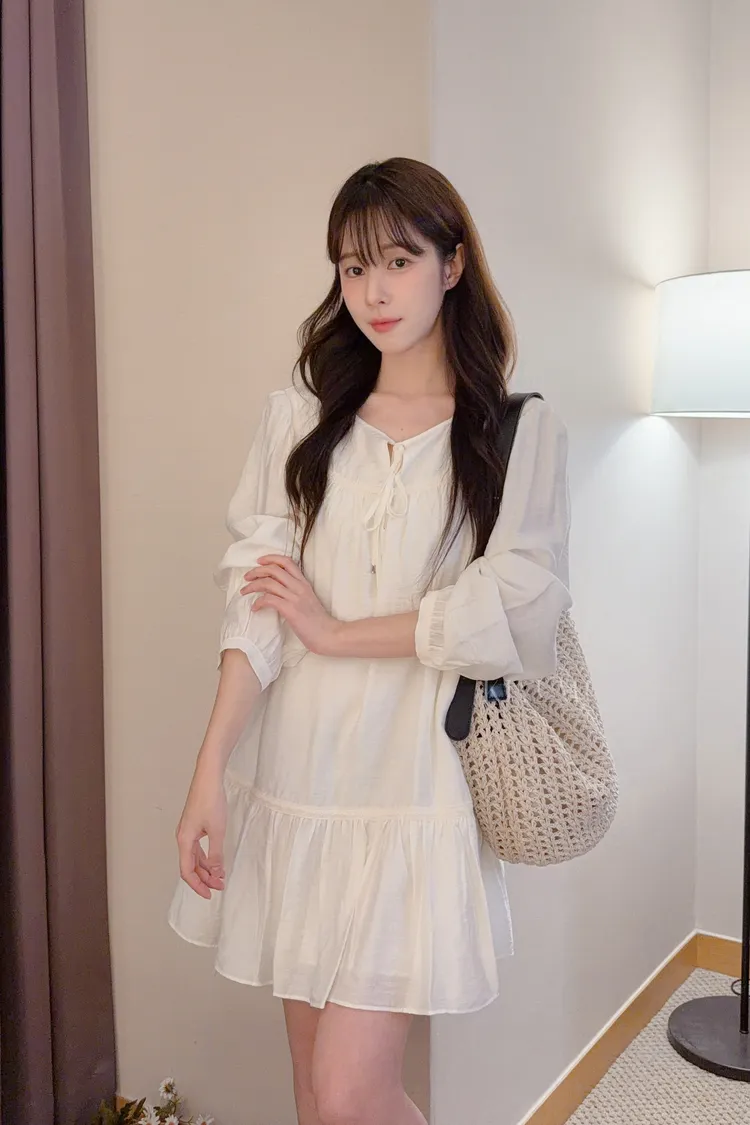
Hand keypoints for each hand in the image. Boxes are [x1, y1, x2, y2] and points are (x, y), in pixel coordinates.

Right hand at [176, 765, 226, 899]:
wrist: (208, 778)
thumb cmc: (210, 800)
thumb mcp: (217, 830)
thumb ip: (216, 853)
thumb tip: (217, 872)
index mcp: (184, 840)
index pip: (187, 871)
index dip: (197, 885)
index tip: (209, 895)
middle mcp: (183, 837)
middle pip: (190, 866)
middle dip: (204, 879)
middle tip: (220, 886)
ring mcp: (188, 831)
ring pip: (194, 857)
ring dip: (206, 869)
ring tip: (220, 876)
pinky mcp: (194, 825)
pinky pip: (198, 848)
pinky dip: (206, 857)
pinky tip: (216, 861)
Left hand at [240, 554, 338, 655]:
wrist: (328, 634)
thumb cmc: (318, 622)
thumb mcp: (308, 600)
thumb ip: (295, 592)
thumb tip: (277, 591)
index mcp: (304, 583)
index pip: (287, 562)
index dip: (271, 558)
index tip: (260, 561)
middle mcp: (299, 587)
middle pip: (273, 570)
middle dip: (256, 571)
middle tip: (247, 577)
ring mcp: (295, 598)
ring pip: (268, 583)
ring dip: (252, 586)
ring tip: (244, 591)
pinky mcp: (291, 610)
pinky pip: (269, 599)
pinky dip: (258, 602)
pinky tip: (255, 608)